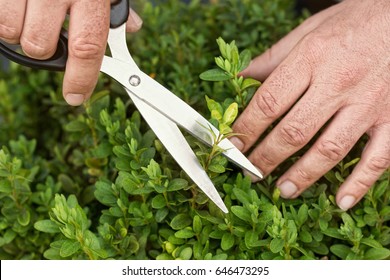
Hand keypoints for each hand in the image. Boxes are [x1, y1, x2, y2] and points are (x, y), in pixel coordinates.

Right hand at [0, 0, 141, 105]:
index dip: (82, 78)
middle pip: (41, 46)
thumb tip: (132, 29)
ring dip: (18, 30)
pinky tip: (15, 4)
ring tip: (29, 11)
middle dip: (44, 50)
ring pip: (9, 32)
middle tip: (48, 34)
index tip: (76, 97)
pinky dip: (2, 15)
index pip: (88, 47)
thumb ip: (116, 4)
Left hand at [231, 0, 389, 209]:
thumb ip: (272, 58)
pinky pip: (377, 158)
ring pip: (330, 150)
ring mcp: (369, 103)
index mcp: (312, 59)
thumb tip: (240, 78)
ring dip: (303, 176)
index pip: (269, 103)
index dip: (246, 130)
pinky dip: (359, 183)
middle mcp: (338, 83)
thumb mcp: (307, 30)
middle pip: (294, 132)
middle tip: (251, 173)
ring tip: (282, 191)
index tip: (232, 146)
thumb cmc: (352, 21)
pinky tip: (342, 202)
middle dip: (266, 158)